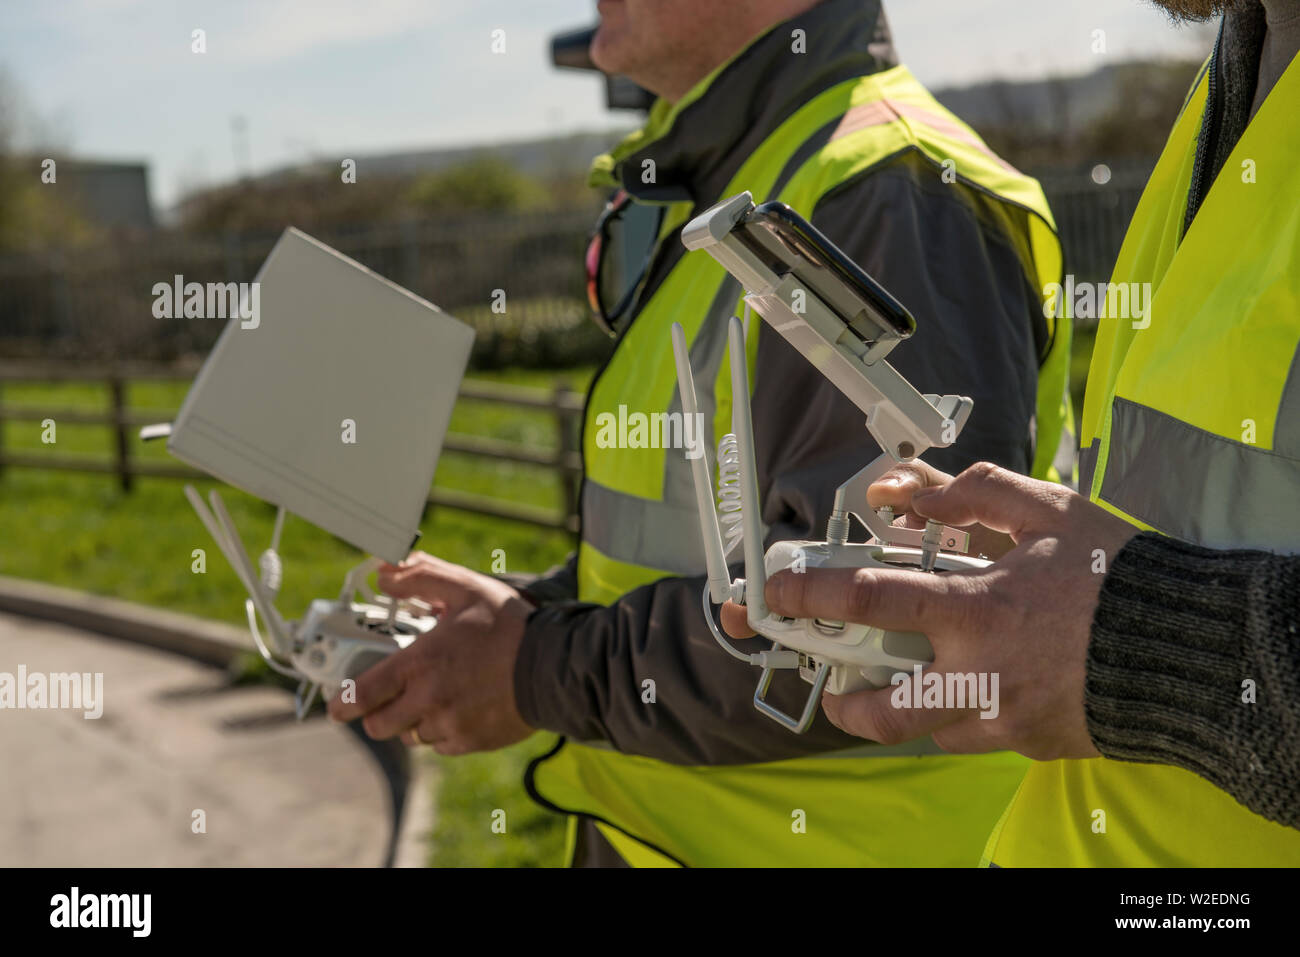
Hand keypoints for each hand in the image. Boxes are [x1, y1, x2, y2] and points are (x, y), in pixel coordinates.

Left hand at [326, 551, 534, 753]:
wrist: (557, 666)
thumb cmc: (511, 627)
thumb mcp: (465, 589)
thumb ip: (422, 577)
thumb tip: (385, 574)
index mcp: (420, 663)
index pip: (363, 694)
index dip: (342, 702)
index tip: (337, 705)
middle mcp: (429, 700)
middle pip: (379, 725)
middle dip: (375, 713)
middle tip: (385, 698)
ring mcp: (450, 725)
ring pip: (411, 735)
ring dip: (412, 720)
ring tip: (432, 696)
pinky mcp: (471, 742)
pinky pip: (441, 744)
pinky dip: (441, 730)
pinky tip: (458, 706)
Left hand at [723, 463, 1137, 759]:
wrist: (1188, 651)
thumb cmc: (1115, 575)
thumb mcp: (1046, 509)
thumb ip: (971, 494)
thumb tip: (908, 494)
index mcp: (976, 609)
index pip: (868, 599)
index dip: (811, 593)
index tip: (780, 593)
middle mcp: (980, 676)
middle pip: (879, 708)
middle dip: (840, 697)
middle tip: (831, 678)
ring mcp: (1003, 720)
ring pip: (921, 733)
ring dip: (894, 711)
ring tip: (892, 685)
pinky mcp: (1026, 745)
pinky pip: (970, 737)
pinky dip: (954, 713)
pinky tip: (966, 685)